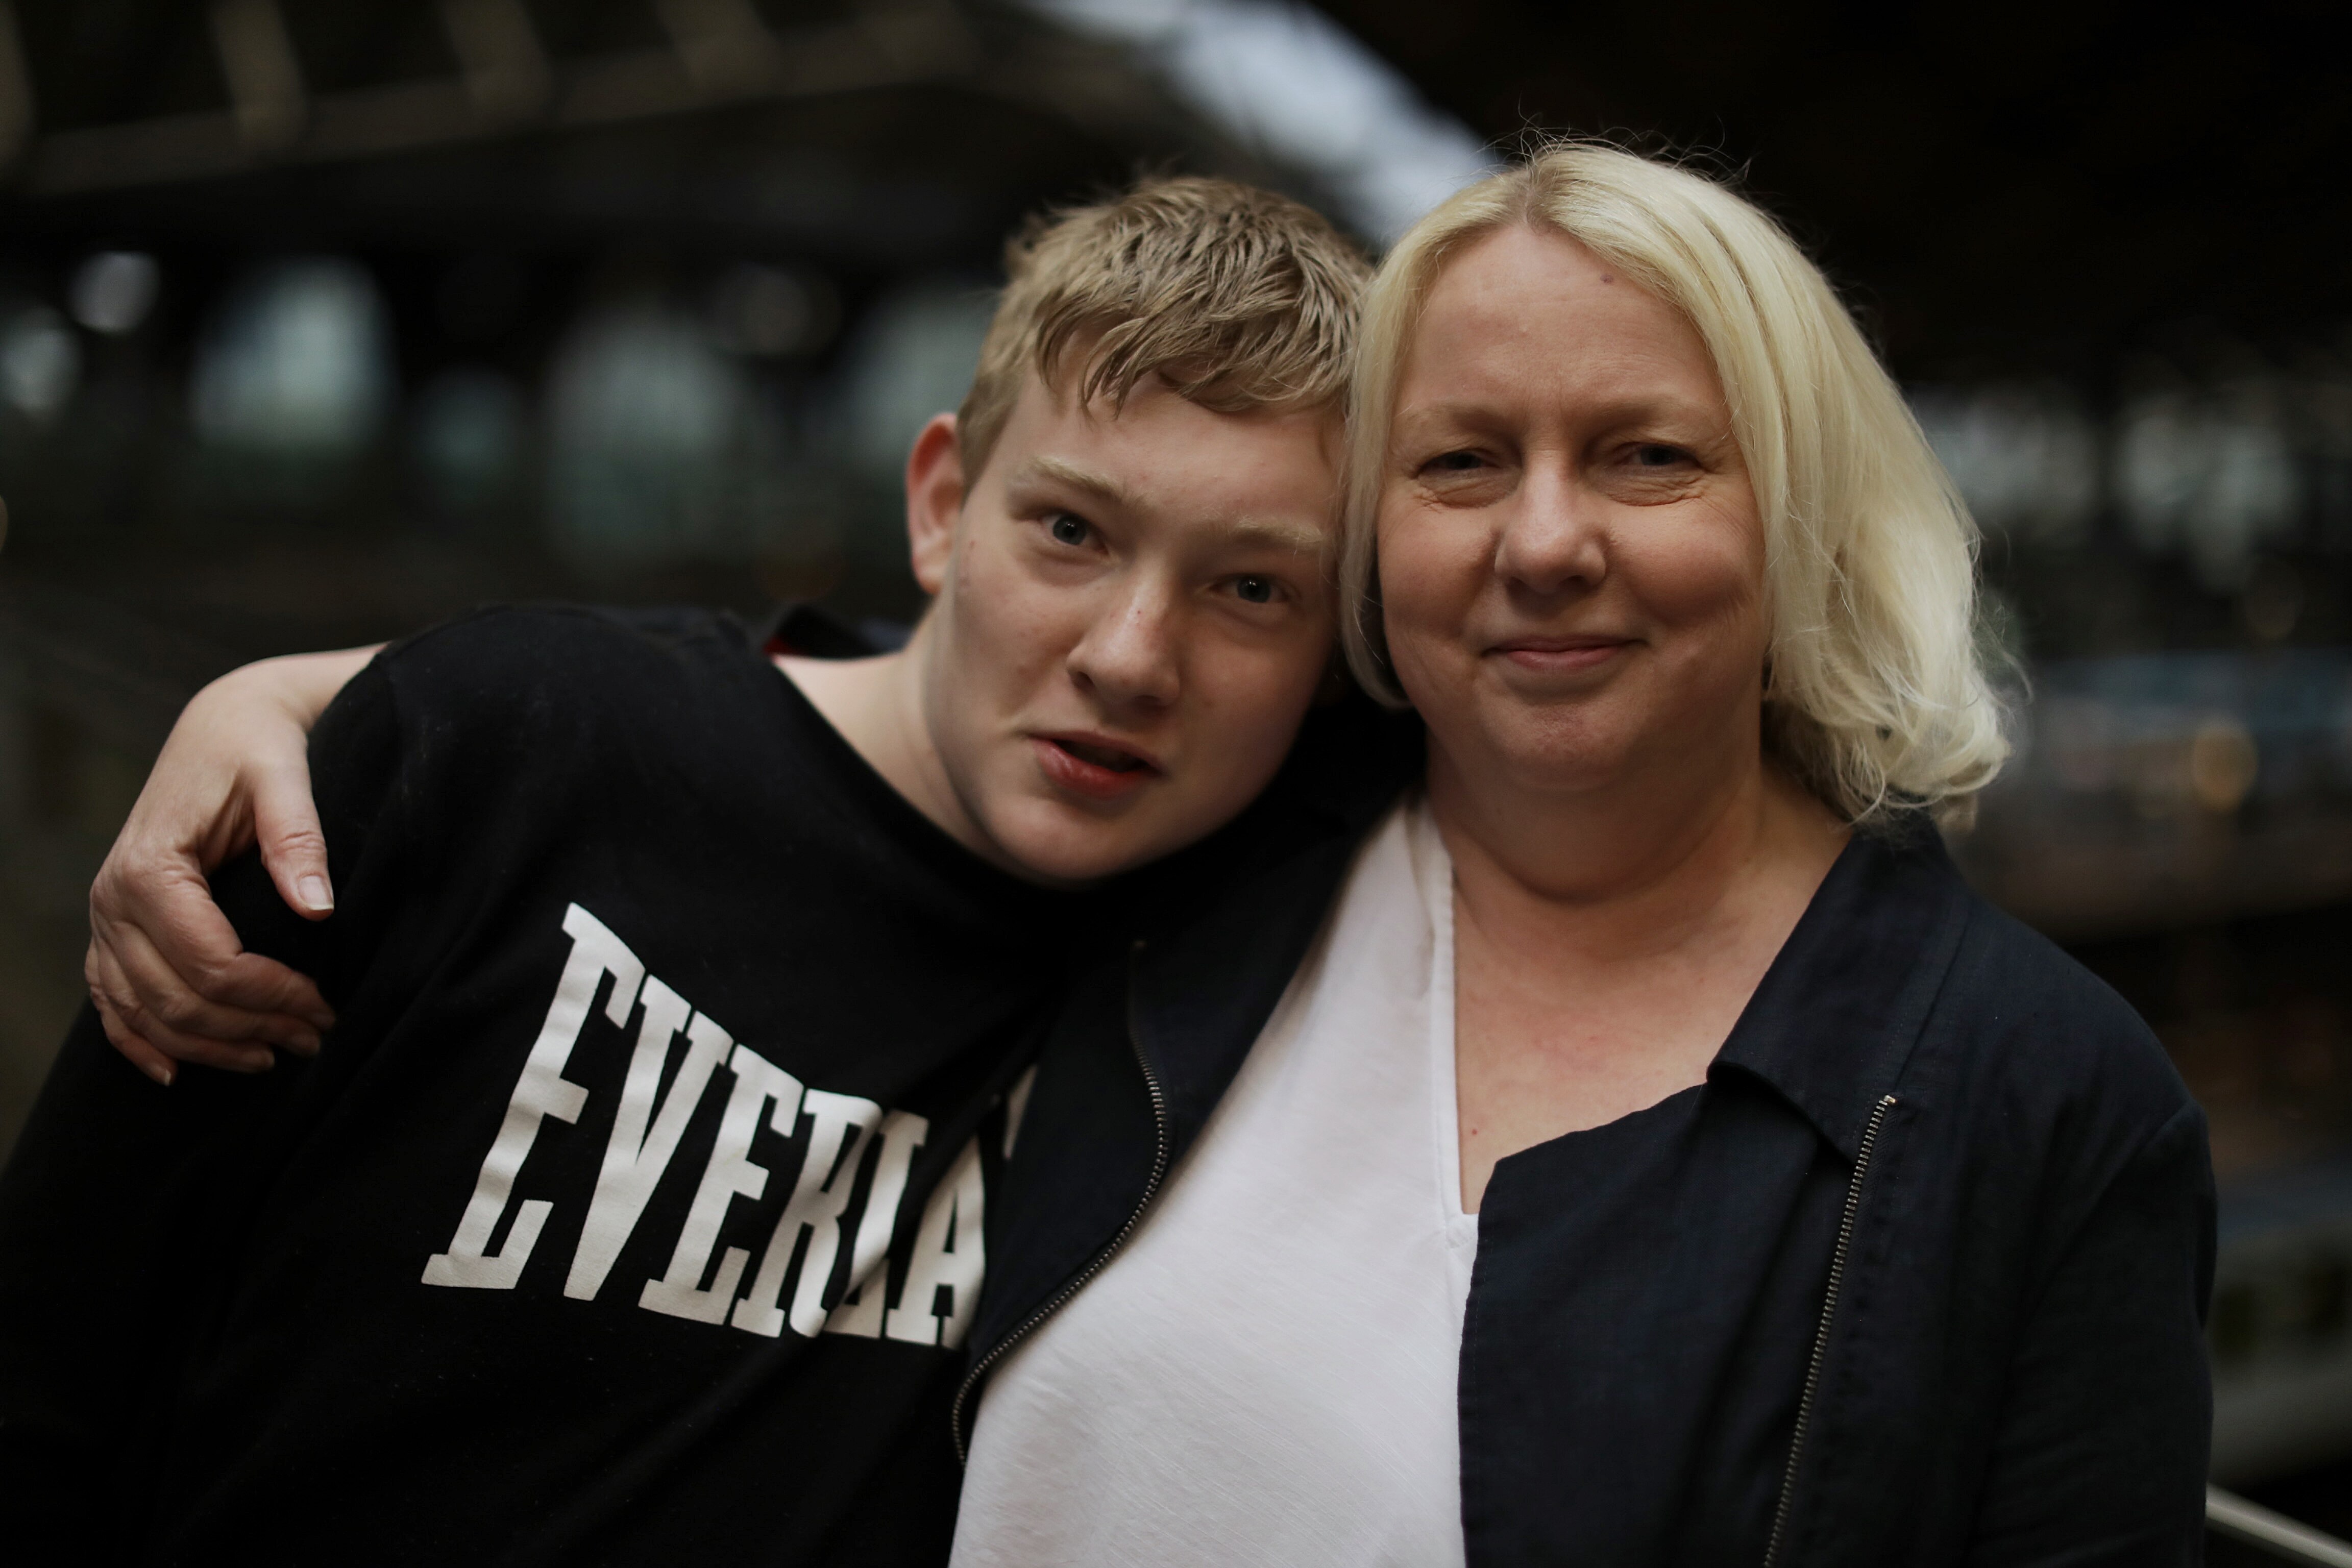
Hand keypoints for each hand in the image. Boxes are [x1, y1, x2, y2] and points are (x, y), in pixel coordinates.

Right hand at [85, 648, 376, 1084]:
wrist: (221, 728)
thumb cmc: (255, 749)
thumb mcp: (284, 777)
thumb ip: (298, 839)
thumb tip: (318, 908)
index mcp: (150, 868)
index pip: (210, 963)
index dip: (271, 996)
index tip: (325, 1006)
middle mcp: (112, 899)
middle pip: (177, 999)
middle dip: (251, 1028)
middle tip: (316, 1038)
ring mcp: (105, 919)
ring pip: (144, 1013)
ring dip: (209, 1045)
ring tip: (276, 1055)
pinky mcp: (111, 929)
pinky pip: (111, 1001)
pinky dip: (140, 1042)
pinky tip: (178, 1070)